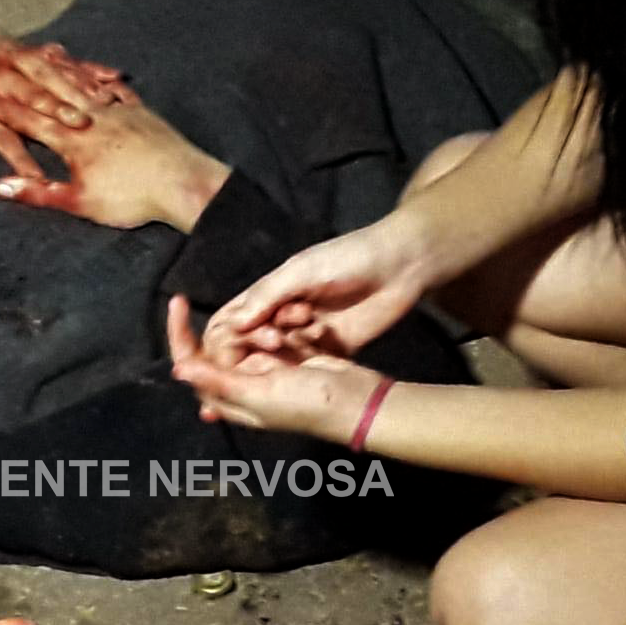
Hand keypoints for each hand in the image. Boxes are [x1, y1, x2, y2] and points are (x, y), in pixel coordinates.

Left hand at [0, 7, 130, 176]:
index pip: (2, 131)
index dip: (19, 154)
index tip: (36, 173)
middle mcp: (2, 76)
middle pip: (36, 97)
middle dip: (59, 111)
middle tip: (84, 128)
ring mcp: (19, 59)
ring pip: (57, 75)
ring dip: (81, 90)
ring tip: (108, 104)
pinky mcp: (32, 50)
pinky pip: (66, 60)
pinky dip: (88, 68)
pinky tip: (115, 78)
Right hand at [0, 82, 230, 231]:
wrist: (184, 183)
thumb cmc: (132, 199)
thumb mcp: (80, 202)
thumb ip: (38, 191)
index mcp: (73, 140)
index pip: (25, 118)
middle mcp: (92, 117)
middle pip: (49, 91)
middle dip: (20, 77)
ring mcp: (118, 110)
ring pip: (81, 85)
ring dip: (59, 70)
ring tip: (42, 54)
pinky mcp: (142, 112)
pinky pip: (116, 91)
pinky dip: (103, 81)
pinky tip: (100, 76)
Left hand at [167, 295, 386, 443]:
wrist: (359, 401)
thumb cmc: (308, 403)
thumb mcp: (260, 394)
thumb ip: (219, 381)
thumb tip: (177, 369)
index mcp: (231, 399)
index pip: (193, 365)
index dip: (180, 336)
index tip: (178, 302)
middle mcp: (244, 385)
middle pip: (219, 347)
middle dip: (238, 330)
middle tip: (261, 323)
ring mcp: (267, 370)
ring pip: (248, 336)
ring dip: (263, 327)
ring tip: (287, 329)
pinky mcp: (289, 357)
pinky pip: (273, 333)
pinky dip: (281, 324)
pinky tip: (300, 320)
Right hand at [201, 215, 430, 365]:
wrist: (402, 265)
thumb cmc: (348, 258)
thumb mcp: (302, 271)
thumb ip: (267, 296)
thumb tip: (232, 325)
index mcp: (268, 294)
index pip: (229, 323)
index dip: (224, 340)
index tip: (237, 343)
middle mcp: (281, 317)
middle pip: (248, 347)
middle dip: (253, 348)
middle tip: (277, 339)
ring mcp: (305, 335)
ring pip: (276, 359)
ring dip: (283, 352)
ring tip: (307, 330)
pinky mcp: (331, 350)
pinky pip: (307, 366)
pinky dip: (306, 364)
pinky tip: (317, 351)